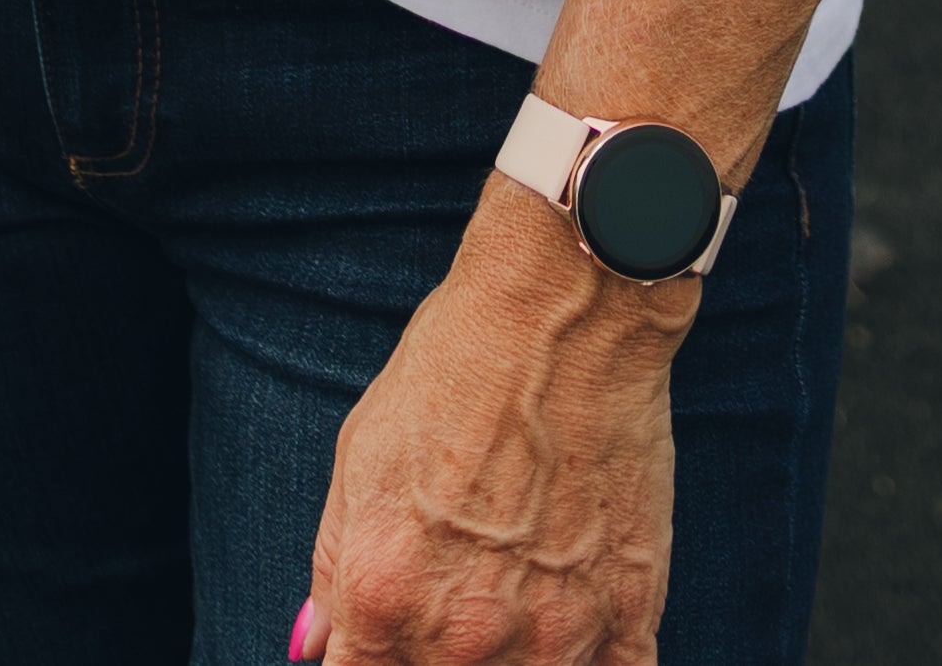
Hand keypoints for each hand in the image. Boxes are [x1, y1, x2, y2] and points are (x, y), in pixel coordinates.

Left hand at [302, 178, 691, 662]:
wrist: (560, 311)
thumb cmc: (452, 370)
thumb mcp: (360, 458)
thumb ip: (334, 571)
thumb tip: (313, 649)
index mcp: (383, 598)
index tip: (376, 644)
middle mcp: (464, 637)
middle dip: (429, 663)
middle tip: (449, 606)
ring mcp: (554, 637)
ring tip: (509, 608)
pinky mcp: (629, 617)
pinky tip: (570, 630)